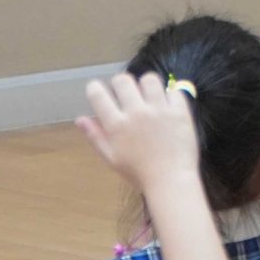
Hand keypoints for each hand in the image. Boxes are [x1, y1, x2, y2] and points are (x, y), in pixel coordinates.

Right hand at [78, 71, 206, 197]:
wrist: (170, 181)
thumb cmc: (138, 173)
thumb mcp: (112, 158)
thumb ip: (96, 136)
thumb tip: (79, 119)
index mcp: (116, 125)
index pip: (98, 94)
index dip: (95, 88)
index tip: (99, 91)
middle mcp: (136, 112)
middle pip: (123, 80)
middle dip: (121, 83)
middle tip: (126, 94)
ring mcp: (159, 110)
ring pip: (149, 79)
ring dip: (147, 85)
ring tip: (149, 97)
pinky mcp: (179, 111)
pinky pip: (174, 90)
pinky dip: (171, 95)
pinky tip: (168, 105)